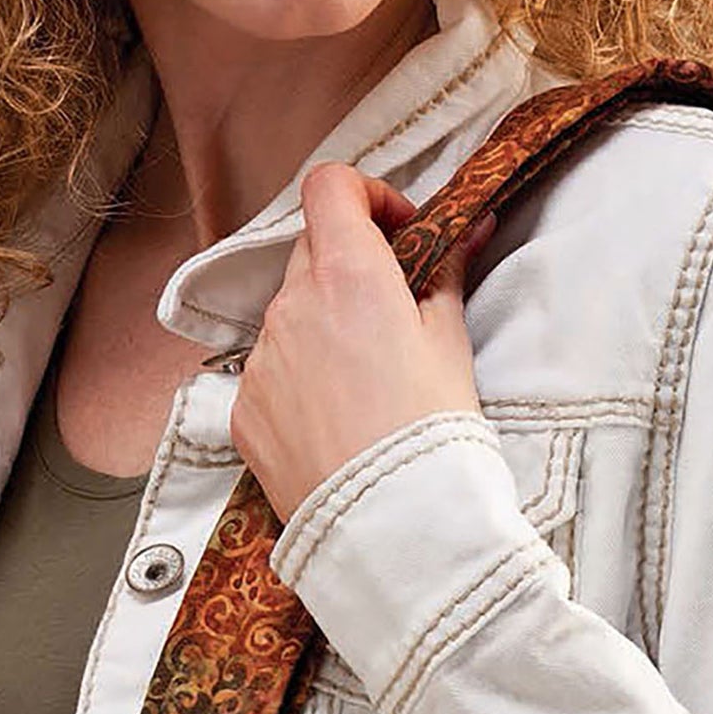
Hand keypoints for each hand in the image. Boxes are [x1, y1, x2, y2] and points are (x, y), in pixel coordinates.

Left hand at [229, 161, 497, 527]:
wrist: (390, 527)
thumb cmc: (430, 436)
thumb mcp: (452, 344)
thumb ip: (448, 273)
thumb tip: (469, 227)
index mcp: (348, 276)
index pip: (330, 186)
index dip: (365, 196)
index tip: (396, 231)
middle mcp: (291, 307)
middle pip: (311, 252)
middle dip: (349, 267)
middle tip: (392, 311)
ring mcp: (260, 359)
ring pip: (288, 315)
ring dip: (322, 327)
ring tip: (365, 384)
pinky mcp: (244, 408)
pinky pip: (269, 373)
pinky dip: (298, 380)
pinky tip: (335, 421)